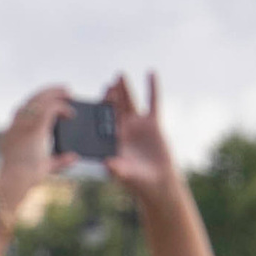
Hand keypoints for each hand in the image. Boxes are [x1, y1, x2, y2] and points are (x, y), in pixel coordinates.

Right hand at [0, 85, 72, 217]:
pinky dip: (62, 108)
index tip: (52, 101)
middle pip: (32, 98)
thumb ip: (59, 161)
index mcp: (14, 131)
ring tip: (68, 92)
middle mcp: (17, 124)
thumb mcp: (44, 166)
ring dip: (56, 93)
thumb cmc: (25, 178)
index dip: (39, 101)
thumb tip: (73, 157)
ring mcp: (24, 123)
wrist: (15, 181)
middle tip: (65, 90)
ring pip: (40, 98)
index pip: (25, 108)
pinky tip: (70, 113)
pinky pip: (50, 108)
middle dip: (49, 92)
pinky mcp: (34, 126)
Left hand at [99, 71, 178, 202]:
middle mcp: (123, 130)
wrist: (157, 182)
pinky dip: (152, 88)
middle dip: (111, 96)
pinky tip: (150, 73)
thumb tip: (106, 163)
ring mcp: (137, 125)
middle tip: (108, 83)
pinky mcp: (153, 123)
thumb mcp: (125, 175)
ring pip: (130, 102)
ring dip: (125, 89)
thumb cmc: (137, 182)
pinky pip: (152, 102)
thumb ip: (115, 169)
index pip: (104, 121)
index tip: (98, 99)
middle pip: (115, 108)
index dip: (102, 109)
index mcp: (112, 140)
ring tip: (120, 74)